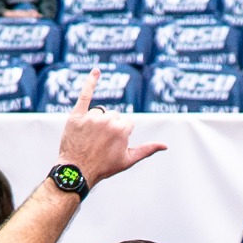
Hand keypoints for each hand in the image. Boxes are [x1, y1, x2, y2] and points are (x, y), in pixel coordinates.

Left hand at [54, 68, 166, 189]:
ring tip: (90, 139)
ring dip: (97, 122)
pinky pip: (85, 95)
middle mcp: (107, 120)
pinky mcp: (77, 116)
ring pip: (100, 112)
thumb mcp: (128, 160)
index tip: (111, 147)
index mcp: (122, 129)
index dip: (120, 136)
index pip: (126, 123)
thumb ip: (147, 149)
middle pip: (114, 116)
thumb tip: (166, 145)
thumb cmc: (103, 167)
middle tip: (100, 144)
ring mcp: (91, 117)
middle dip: (110, 128)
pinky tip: (96, 71)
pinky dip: (90, 82)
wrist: (76, 171)